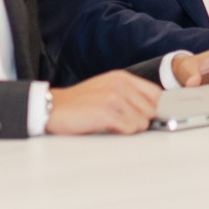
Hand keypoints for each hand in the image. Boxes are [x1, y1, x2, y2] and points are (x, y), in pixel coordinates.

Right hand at [46, 71, 161, 134]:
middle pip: (151, 109)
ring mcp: (114, 98)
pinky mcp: (107, 113)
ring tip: (113, 124)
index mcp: (121, 77)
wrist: (54, 107)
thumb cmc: (79, 102)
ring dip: (130, 127)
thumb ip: (128, 93)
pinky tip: (108, 127)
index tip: (141, 114)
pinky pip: (131, 128)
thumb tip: (151, 108)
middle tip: (123, 121)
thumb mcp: (106, 87)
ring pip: (143, 121)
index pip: (155, 93)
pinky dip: (123, 132)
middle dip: (140, 119)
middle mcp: (120, 85)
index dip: (150, 107)